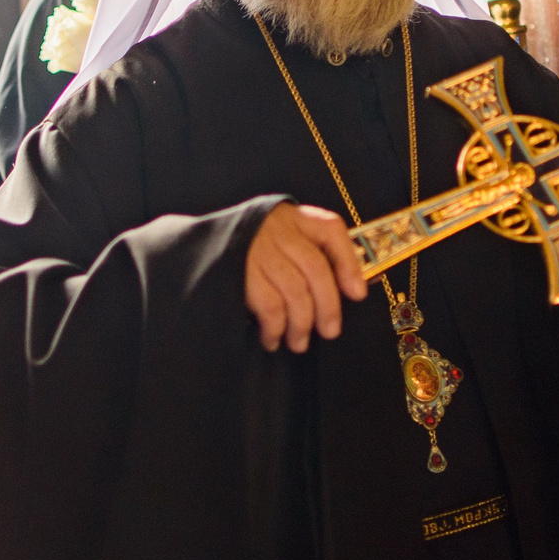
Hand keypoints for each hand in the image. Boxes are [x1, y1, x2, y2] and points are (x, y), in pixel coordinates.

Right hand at [245, 201, 367, 353]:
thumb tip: (355, 289)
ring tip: (299, 342)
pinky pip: (268, 305)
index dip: (349, 262)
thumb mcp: (284, 241)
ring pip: (294, 290)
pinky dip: (276, 327)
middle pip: (315, 267)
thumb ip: (314, 256)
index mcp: (295, 217)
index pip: (330, 229)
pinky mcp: (238, 273)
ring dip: (301, 323)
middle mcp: (278, 229)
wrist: (200, 249)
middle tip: (330, 331)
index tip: (358, 294)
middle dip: (327, 305)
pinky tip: (274, 338)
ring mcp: (257, 250)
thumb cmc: (254, 251)